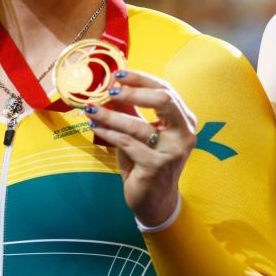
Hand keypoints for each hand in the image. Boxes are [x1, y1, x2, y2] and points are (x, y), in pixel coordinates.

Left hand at [83, 70, 197, 226]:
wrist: (155, 201)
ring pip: (137, 124)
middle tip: (109, 90)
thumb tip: (113, 85)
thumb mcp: (142, 132)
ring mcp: (172, 151)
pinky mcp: (156, 166)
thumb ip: (132, 110)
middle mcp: (184, 134)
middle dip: (133, 91)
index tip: (118, 74)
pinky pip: (127, 142)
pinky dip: (108, 132)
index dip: (141, 79)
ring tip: (91, 109)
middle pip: (163, 100)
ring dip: (110, 115)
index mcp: (184, 120)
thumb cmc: (148, 162)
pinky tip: (96, 127)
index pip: (165, 90)